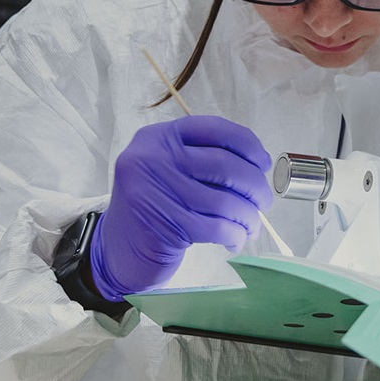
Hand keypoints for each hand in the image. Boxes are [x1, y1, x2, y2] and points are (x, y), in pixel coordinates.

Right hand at [90, 115, 274, 296]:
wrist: (116, 251)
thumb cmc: (153, 208)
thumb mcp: (166, 170)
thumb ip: (200, 158)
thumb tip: (256, 167)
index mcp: (157, 137)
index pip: (214, 129)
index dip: (247, 144)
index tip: (261, 163)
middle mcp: (153, 158)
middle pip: (225, 165)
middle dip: (254, 186)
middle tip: (263, 202)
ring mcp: (157, 191)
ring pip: (226, 200)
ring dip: (249, 216)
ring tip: (251, 226)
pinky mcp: (165, 225)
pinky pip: (218, 227)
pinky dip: (235, 234)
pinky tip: (235, 239)